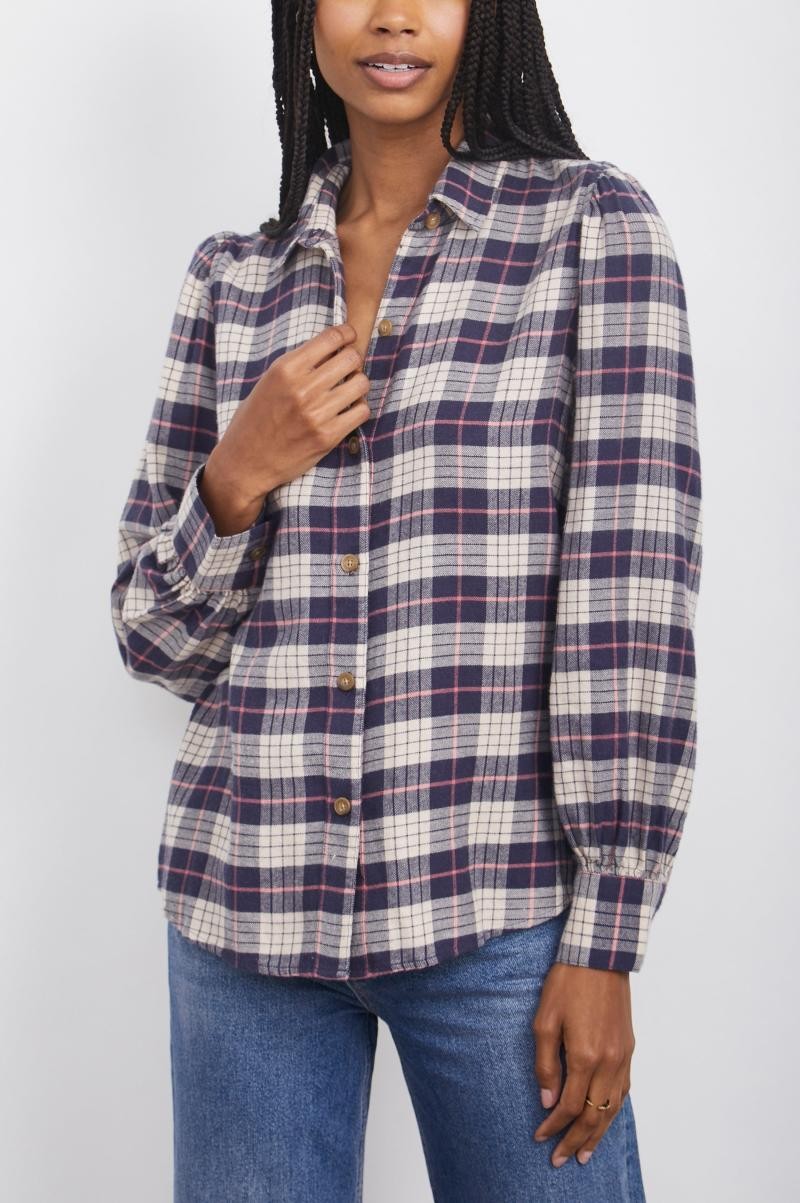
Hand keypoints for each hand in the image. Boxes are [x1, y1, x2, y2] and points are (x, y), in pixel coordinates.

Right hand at [210, 322, 371, 506]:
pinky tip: (347, 411)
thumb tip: (332, 349)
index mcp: (285, 369)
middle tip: (348, 369)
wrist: (245, 462)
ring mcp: (317, 413)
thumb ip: (297, 366)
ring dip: (358, 385)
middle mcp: (303, 388)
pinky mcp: (328, 436)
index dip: (346, 334)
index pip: (330, 338)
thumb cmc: (255, 420)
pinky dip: (358, 409)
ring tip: (348, 391)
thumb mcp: (268, 382)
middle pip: (351, 358)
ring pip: (361, 384)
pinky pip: (361, 411)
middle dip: (353, 361)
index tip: (349, 337)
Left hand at [532, 963, 634, 1167]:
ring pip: (614, 1108)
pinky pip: (624, 1089)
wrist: (599, 956)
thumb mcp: (544, 1020)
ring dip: (599, 1133)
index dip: (555, 1126)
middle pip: (595, 1116)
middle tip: (561, 1160)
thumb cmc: (566, 983)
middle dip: (577, 1140)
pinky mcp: (629, 1047)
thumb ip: (545, 1063)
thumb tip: (548, 1100)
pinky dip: (614, 1110)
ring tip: (586, 1152)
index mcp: (585, 1056)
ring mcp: (623, 1056)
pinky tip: (605, 1118)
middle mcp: (609, 1062)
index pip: (570, 1106)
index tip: (540, 1138)